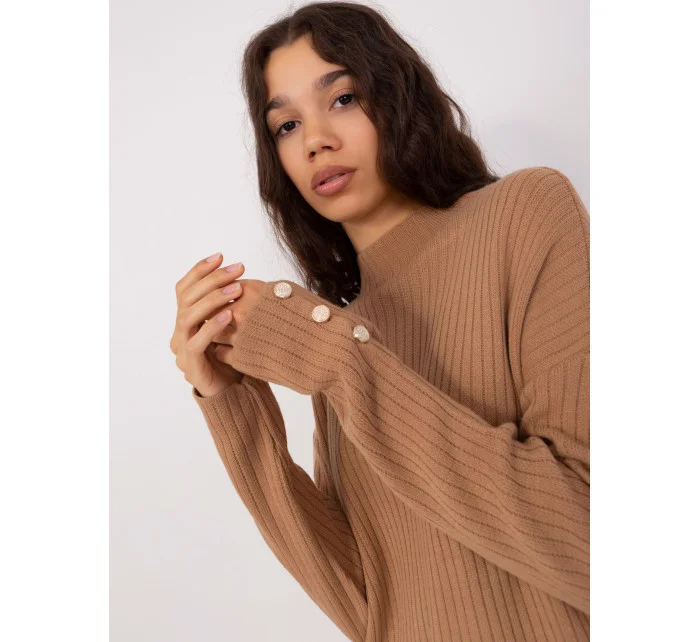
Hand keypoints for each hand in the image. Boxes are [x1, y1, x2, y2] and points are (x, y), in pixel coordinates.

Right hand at [170, 253, 250, 397]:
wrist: (233, 392)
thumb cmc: (234, 355)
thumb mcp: (232, 325)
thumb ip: (229, 303)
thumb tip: (241, 275)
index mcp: (185, 319)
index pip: (184, 288)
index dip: (200, 270)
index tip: (221, 256)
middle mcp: (178, 332)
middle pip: (187, 298)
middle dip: (212, 279)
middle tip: (237, 268)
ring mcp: (181, 349)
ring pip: (188, 316)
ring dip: (213, 299)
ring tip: (237, 288)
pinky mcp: (191, 366)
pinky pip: (196, 342)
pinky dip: (212, 325)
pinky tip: (230, 315)